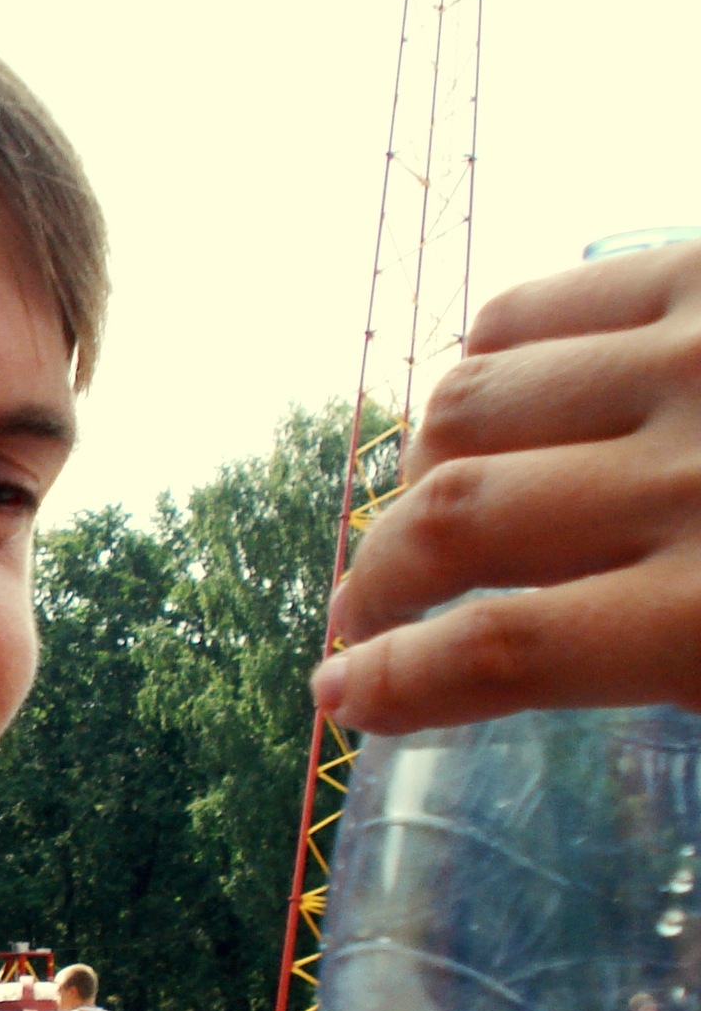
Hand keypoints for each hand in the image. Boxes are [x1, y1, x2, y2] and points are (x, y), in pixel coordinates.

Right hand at [318, 239, 700, 731]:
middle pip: (456, 518)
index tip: (344, 698)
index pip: (500, 649)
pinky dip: (481, 364)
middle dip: (381, 577)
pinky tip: (500, 412)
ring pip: (467, 405)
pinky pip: (526, 312)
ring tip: (434, 509)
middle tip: (364, 614)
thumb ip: (661, 672)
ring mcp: (695, 354)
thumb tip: (502, 670)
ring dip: (425, 472)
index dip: (395, 681)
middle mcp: (694, 477)